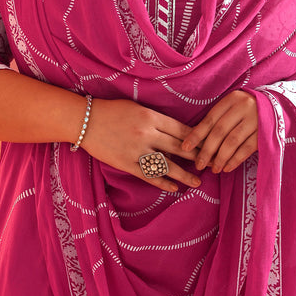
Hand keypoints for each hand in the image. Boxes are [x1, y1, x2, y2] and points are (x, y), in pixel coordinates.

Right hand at [82, 98, 201, 192]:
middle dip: (197, 157)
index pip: (181, 130)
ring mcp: (136, 150)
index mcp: (150, 117)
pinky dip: (163, 182)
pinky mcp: (126, 163)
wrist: (84, 121)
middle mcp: (146, 134)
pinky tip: (174, 188)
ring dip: (184, 175)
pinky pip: (148, 176)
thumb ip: (156, 118)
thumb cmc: (111, 110)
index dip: (197, 139)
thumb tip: (176, 131)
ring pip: (167, 165)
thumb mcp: (137, 107)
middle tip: (212, 164)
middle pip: (178, 148)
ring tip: (198, 182)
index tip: (209, 144)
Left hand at [182, 90, 257, 172]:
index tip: (185, 148)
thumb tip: (193, 140)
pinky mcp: (265, 132)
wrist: (277, 107)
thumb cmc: (245, 111)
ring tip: (213, 169)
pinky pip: (247, 149)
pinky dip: (235, 160)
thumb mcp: (231, 108)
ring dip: (220, 158)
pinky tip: (227, 168)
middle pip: (220, 131)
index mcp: (231, 100)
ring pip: (232, 141)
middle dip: (207, 150)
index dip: (196, 135)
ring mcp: (255, 119)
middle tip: (198, 164)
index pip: (210, 119)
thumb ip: (216, 120)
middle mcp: (243, 107)